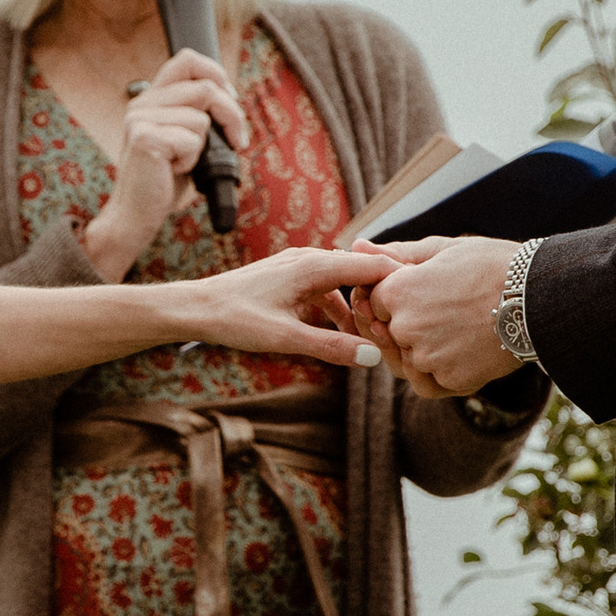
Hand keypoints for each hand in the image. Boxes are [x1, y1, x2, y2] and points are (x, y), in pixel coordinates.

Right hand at [82, 51, 248, 276]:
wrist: (135, 215)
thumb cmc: (162, 181)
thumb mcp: (183, 139)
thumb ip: (197, 113)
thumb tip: (230, 98)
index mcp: (151, 98)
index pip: (187, 60)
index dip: (216, 74)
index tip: (230, 99)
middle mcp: (142, 103)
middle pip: (205, 87)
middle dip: (232, 115)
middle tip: (237, 140)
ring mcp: (141, 119)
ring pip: (201, 118)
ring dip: (204, 146)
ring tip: (184, 163)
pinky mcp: (146, 138)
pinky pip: (192, 140)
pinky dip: (192, 161)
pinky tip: (173, 171)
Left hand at [185, 242, 395, 365]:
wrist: (196, 308)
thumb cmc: (236, 319)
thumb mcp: (286, 338)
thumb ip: (332, 346)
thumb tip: (372, 357)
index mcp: (314, 266)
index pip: (372, 266)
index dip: (398, 283)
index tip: (418, 305)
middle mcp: (309, 258)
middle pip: (360, 271)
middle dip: (381, 296)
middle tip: (400, 325)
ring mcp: (297, 265)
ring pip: (342, 280)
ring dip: (357, 305)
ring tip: (371, 334)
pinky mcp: (288, 276)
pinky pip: (324, 286)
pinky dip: (337, 306)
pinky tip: (338, 330)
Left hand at [365, 237, 516, 398]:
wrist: (540, 297)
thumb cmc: (492, 265)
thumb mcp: (442, 250)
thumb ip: (395, 254)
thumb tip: (356, 245)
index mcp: (398, 291)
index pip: (374, 302)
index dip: (397, 297)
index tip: (426, 291)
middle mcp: (405, 327)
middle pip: (387, 333)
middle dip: (407, 324)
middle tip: (443, 312)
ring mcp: (427, 357)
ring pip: (406, 360)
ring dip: (423, 349)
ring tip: (456, 329)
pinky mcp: (449, 381)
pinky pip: (427, 383)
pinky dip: (438, 373)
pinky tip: (458, 353)